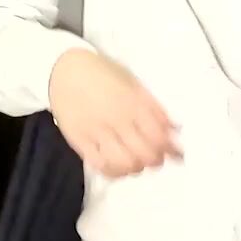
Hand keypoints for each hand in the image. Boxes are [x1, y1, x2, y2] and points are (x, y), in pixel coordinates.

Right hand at [47, 48, 180, 176]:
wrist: (63, 69)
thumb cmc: (101, 73)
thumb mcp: (133, 82)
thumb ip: (155, 107)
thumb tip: (174, 127)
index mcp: (132, 102)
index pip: (159, 136)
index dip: (171, 149)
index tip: (177, 152)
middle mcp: (116, 119)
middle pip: (145, 154)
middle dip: (157, 160)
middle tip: (160, 158)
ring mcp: (97, 132)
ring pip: (125, 164)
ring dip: (137, 167)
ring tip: (140, 162)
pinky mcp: (80, 142)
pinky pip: (100, 166)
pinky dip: (115, 171)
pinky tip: (120, 166)